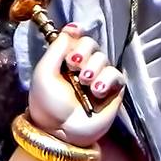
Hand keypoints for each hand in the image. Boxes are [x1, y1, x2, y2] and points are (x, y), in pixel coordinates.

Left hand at [28, 25, 124, 145]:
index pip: (75, 37)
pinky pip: (116, 75)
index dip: (76, 34)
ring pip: (103, 58)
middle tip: (73, 66)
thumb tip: (72, 28)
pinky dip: (107, 79)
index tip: (74, 33)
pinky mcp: (112, 91)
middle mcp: (82, 66)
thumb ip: (56, 49)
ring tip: (83, 82)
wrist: (60, 132)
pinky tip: (96, 91)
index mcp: (63, 60)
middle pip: (91, 44)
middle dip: (83, 52)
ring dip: (93, 68)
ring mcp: (98, 78)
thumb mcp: (43, 73)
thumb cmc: (47, 104)